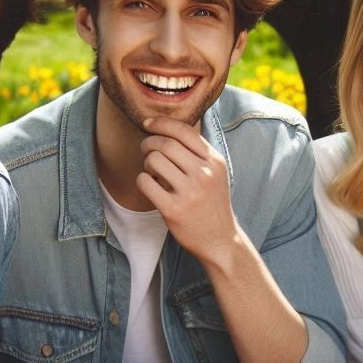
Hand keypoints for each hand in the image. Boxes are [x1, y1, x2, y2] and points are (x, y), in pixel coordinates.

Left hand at [137, 117, 237, 262]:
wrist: (220, 240)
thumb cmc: (212, 204)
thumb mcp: (216, 174)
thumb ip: (198, 152)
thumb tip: (169, 126)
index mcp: (214, 162)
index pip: (184, 131)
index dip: (161, 123)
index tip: (148, 123)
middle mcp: (204, 174)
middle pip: (164, 144)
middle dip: (148, 143)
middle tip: (145, 150)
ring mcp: (189, 193)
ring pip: (153, 161)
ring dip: (146, 163)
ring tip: (152, 172)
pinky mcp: (173, 209)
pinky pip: (145, 182)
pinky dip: (142, 181)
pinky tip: (150, 186)